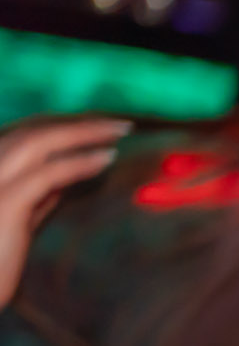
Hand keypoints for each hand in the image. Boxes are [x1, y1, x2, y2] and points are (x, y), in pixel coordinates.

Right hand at [0, 118, 127, 309]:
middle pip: (32, 131)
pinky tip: (105, 159)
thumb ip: (34, 200)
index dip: (62, 126)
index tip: (98, 125)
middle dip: (77, 123)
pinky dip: (78, 163)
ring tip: (120, 132)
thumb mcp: (15, 223)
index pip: (24, 135)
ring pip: (39, 142)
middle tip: (120, 122)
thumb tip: (62, 183)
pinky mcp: (5, 202)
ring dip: (83, 133)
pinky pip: (47, 174)